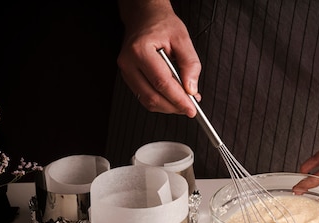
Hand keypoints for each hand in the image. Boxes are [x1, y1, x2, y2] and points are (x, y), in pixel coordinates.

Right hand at [117, 0, 200, 116]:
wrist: (145, 17)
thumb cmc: (161, 24)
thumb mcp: (182, 39)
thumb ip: (190, 64)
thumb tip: (191, 88)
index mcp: (140, 50)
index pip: (162, 83)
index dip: (178, 99)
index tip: (192, 109)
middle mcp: (129, 62)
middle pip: (152, 97)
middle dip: (174, 106)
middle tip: (191, 107)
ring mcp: (126, 71)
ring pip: (147, 101)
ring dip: (168, 106)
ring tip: (183, 100)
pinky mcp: (129, 77)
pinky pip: (145, 96)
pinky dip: (161, 101)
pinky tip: (172, 96)